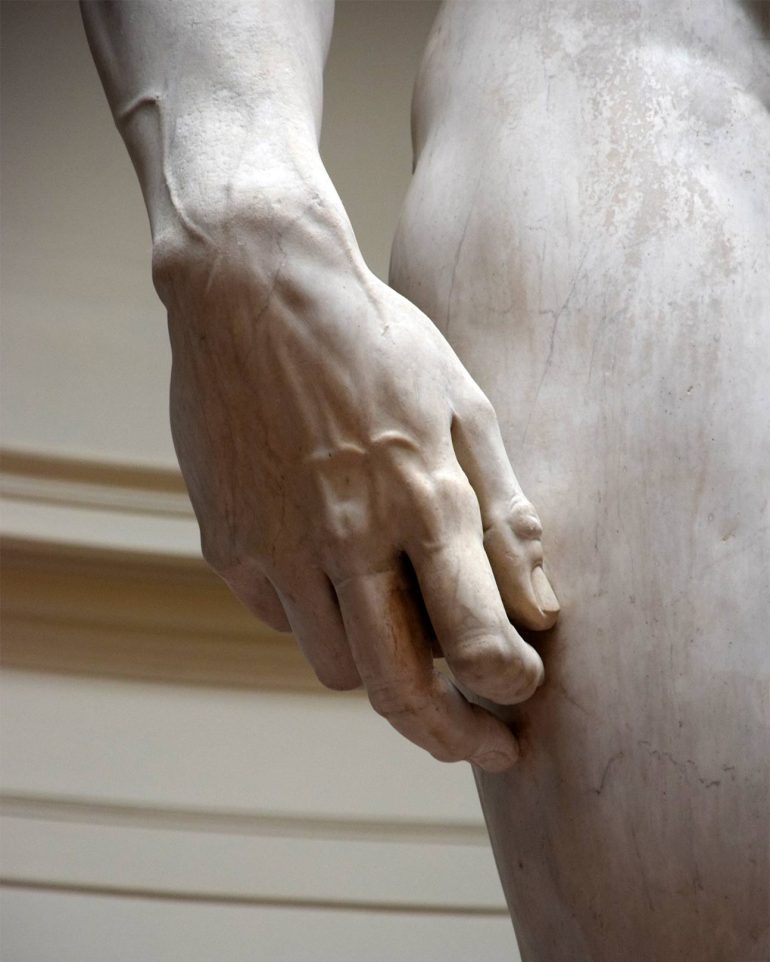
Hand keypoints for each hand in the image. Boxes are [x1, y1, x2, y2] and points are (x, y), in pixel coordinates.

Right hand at [156, 197, 558, 772]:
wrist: (254, 290)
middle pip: (399, 689)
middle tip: (484, 748)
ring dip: (379, 669)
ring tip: (404, 634)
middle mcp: (347, 535)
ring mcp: (276, 545)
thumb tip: (541, 609)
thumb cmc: (375, 342)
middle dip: (453, 736)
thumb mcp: (464, 404)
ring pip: (336, 666)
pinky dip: (317, 615)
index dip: (512, 686)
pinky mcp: (227, 542)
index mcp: (420, 498)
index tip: (524, 691)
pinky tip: (332, 571)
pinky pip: (281, 616)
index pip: (478, 640)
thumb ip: (506, 512)